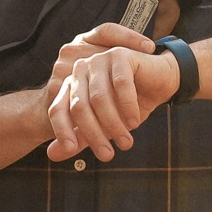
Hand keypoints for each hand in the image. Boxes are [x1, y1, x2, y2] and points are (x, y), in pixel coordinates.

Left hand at [43, 25, 182, 163]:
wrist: (160, 83)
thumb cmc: (130, 105)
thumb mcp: (103, 126)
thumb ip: (80, 138)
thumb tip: (51, 155)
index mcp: (72, 85)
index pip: (58, 109)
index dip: (62, 131)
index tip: (72, 150)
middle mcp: (81, 70)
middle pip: (79, 107)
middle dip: (94, 135)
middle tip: (108, 156)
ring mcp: (99, 60)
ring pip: (99, 98)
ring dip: (113, 124)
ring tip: (126, 143)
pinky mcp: (119, 55)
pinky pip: (120, 85)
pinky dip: (128, 107)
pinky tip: (134, 122)